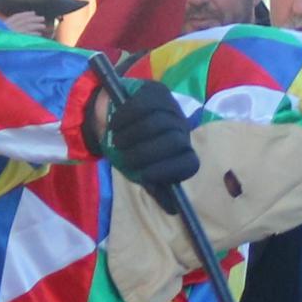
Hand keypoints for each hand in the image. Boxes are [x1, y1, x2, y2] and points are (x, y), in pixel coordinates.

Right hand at [98, 72, 197, 190]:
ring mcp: (172, 108)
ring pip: (156, 123)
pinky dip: (126, 117)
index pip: (189, 163)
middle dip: (144, 153)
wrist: (113, 118)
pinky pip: (143, 105)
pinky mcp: (157, 91)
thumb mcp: (140, 170)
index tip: (143, 175)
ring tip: (117, 140)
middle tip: (124, 156)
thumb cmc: (130, 150)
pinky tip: (116, 124)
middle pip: (172, 141)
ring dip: (131, 135)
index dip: (167, 171)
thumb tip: (173, 209)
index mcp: (182, 152)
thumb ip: (155, 186)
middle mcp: (183, 129)